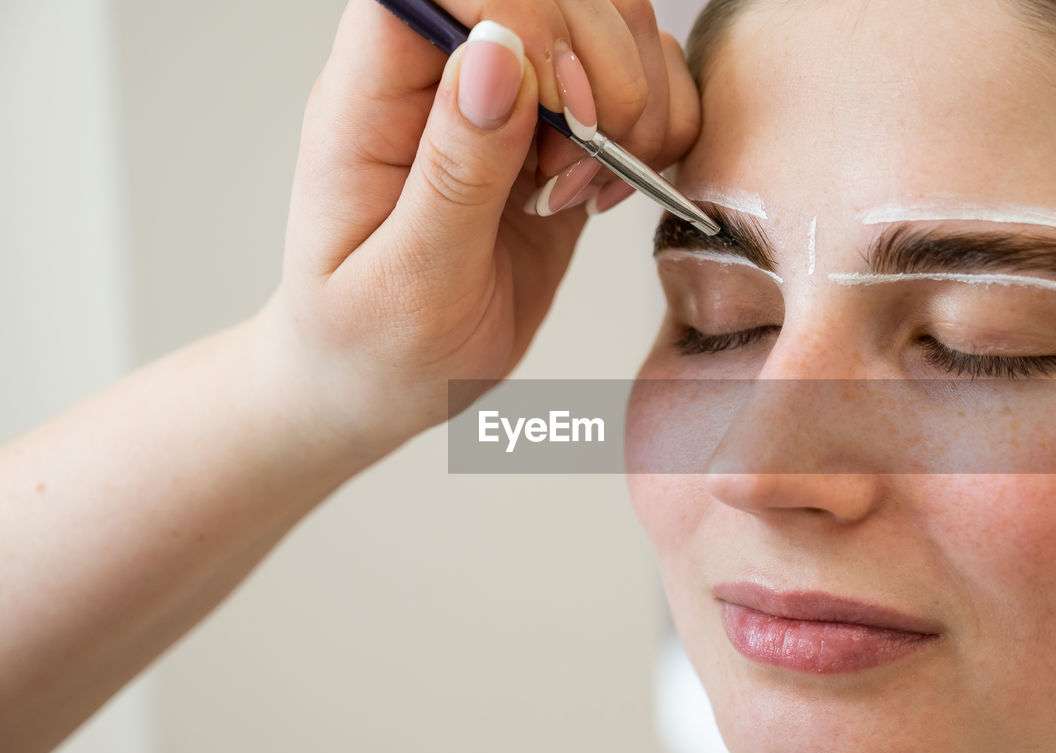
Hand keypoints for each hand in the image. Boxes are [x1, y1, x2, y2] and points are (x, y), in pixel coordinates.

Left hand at [256, 0, 699, 458]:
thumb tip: (498, 54)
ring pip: (612, 25)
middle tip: (573, 176)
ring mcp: (507, 102)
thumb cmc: (371, 345)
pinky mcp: (560, 137)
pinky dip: (656, 132)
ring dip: (633, 105)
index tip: (562, 111)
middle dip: (598, 78)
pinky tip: (611, 192)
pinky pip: (640, 86)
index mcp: (372, 98)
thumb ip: (454, 171)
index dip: (524, 18)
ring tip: (588, 190)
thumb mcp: (407, 282)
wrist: (384, 385)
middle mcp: (441, 79)